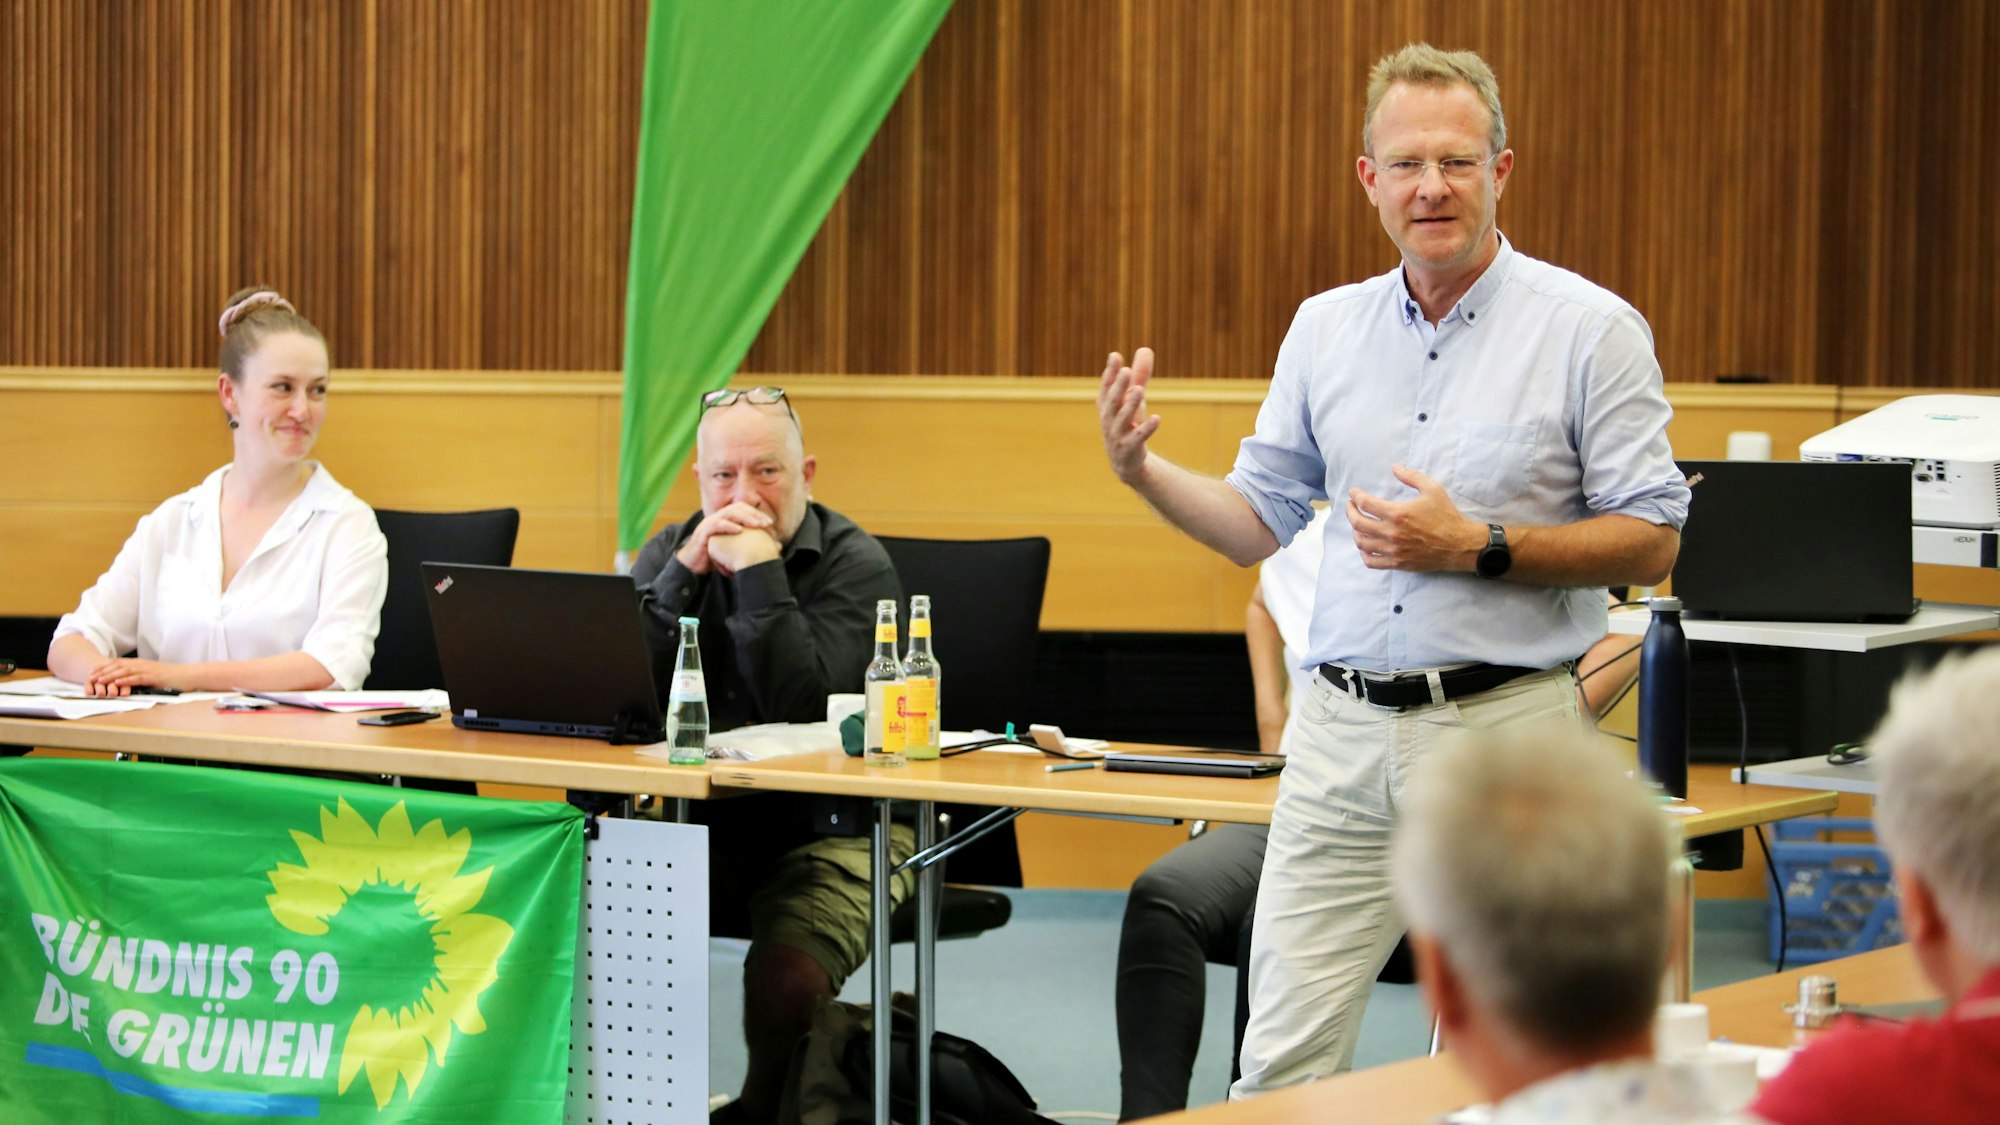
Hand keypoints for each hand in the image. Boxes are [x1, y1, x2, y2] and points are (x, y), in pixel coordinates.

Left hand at [83, 657, 181, 696]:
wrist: (189, 675)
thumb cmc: (173, 678)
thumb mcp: (154, 676)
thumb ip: (141, 677)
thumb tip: (129, 683)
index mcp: (141, 664)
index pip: (118, 664)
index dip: (104, 668)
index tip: (92, 673)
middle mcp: (142, 665)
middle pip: (118, 666)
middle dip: (103, 671)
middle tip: (90, 677)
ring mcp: (148, 670)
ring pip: (124, 671)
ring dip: (110, 676)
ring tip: (98, 680)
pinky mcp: (154, 677)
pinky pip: (137, 678)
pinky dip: (125, 680)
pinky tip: (117, 683)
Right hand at [675, 502, 775, 574]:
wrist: (693, 565)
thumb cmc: (715, 557)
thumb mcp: (735, 550)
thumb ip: (751, 546)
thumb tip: (776, 549)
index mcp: (726, 520)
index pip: (744, 510)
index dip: (757, 514)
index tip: (771, 523)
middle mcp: (718, 518)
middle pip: (738, 508)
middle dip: (754, 514)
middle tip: (767, 523)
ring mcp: (709, 523)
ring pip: (728, 514)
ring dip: (744, 518)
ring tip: (757, 525)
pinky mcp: (703, 532)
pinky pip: (715, 525)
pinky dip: (728, 526)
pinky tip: (739, 530)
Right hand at [1097, 348, 1161, 484]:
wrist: (1125, 460)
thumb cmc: (1127, 422)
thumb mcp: (1133, 398)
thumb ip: (1140, 375)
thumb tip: (1146, 349)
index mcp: (1107, 404)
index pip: (1107, 386)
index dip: (1111, 372)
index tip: (1116, 356)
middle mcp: (1109, 418)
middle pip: (1113, 400)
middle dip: (1119, 385)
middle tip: (1127, 370)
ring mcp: (1117, 434)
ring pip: (1123, 418)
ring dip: (1130, 404)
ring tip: (1140, 389)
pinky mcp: (1130, 447)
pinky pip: (1138, 437)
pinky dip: (1147, 428)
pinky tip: (1157, 419)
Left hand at [1346, 465, 1486, 571]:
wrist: (1460, 545)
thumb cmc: (1447, 516)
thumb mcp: (1433, 490)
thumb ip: (1412, 476)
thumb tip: (1395, 467)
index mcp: (1398, 514)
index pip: (1366, 504)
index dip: (1356, 496)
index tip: (1353, 493)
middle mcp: (1392, 533)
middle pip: (1358, 523)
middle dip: (1350, 512)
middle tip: (1350, 506)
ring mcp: (1393, 550)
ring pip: (1361, 543)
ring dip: (1355, 532)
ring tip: (1358, 524)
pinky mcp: (1397, 564)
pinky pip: (1371, 561)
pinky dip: (1363, 553)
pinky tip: (1366, 545)